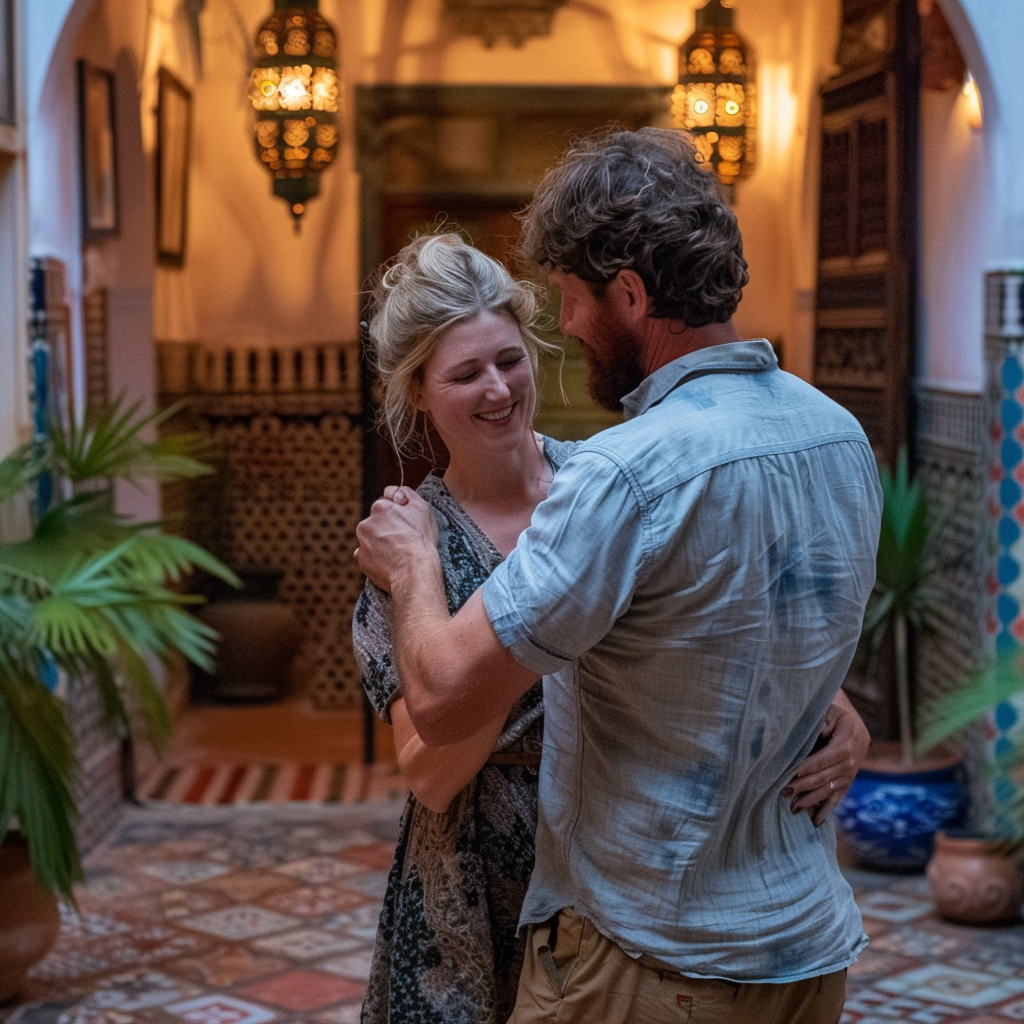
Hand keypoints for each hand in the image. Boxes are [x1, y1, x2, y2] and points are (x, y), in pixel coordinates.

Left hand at [354, 486, 438, 591]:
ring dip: (380, 542)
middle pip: (376, 521)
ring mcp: (362, 542)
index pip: (386, 503)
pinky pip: (368, 555)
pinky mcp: (362, 559)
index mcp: (380, 507)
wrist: (414, 570)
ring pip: (371, 538)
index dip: (397, 512)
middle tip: (403, 539)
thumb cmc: (420, 540)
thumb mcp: (421, 508)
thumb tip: (396, 492)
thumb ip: (406, 494)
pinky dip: (377, 557)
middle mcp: (366, 523)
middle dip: (386, 527)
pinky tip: (390, 561)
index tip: (404, 523)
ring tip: (397, 552)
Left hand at [784, 694, 869, 826]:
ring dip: (812, 799)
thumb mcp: (825, 711)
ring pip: (832, 788)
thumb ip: (816, 724)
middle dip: (806, 785)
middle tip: (786, 792)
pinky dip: (826, 809)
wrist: (846, 715)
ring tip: (793, 807)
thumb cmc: (828, 710)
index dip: (811, 766)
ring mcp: (853, 770)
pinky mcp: (849, 780)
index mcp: (850, 736)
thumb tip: (798, 741)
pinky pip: (838, 797)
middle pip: (829, 775)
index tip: (793, 773)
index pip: (830, 755)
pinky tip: (816, 822)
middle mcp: (855, 756)